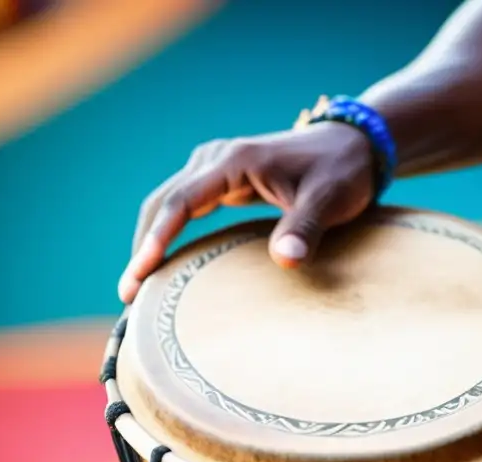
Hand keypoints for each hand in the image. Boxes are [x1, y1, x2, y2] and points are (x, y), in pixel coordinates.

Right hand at [119, 122, 375, 301]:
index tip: (141, 272)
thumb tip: (286, 261)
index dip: (157, 238)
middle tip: (128, 296)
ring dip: (149, 242)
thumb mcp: (330, 200)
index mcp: (234, 161)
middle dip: (142, 248)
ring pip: (167, 204)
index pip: (181, 202)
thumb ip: (305, 228)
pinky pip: (182, 208)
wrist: (354, 146)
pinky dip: (166, 234)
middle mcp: (215, 159)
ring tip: (136, 289)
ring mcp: (214, 168)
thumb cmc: (342, 172)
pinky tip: (160, 265)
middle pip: (162, 203)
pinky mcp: (220, 181)